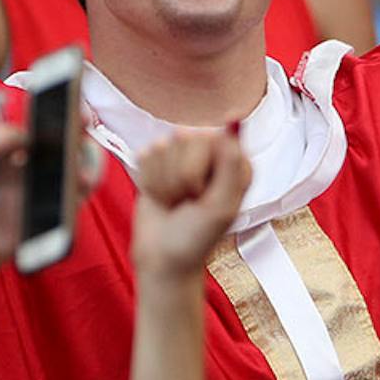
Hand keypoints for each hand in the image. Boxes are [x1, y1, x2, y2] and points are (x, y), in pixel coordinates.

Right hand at [133, 128, 250, 279]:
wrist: (163, 258)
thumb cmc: (197, 237)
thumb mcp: (222, 206)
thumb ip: (230, 164)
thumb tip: (234, 122)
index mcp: (233, 162)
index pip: (213, 139)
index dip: (203, 170)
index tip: (207, 196)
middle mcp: (209, 153)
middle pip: (184, 138)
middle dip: (181, 177)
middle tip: (189, 201)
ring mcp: (180, 155)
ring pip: (162, 147)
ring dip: (165, 183)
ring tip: (176, 202)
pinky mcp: (156, 161)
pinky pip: (145, 155)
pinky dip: (149, 182)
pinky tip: (160, 198)